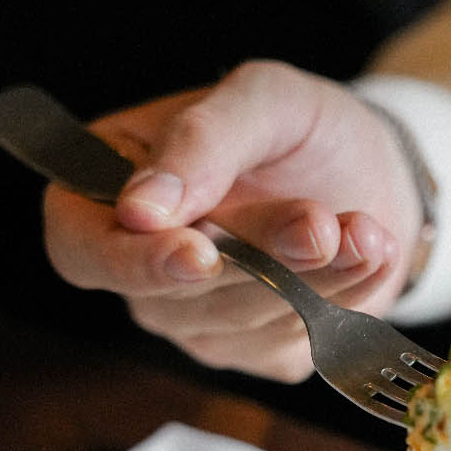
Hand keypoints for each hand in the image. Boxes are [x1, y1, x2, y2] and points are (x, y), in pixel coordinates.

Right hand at [41, 60, 422, 380]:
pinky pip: (286, 342)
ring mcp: (190, 322)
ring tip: (366, 228)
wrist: (368, 171)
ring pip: (239, 319)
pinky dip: (340, 298)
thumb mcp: (261, 98)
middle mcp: (134, 270)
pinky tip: (367, 255)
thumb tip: (142, 209)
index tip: (199, 252)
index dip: (134, 262)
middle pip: (174, 293)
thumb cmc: (296, 128)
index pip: (81, 251)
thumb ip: (201, 139)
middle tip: (320, 224)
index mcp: (104, 196)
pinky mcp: (251, 353)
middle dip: (258, 257)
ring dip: (314, 275)